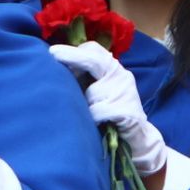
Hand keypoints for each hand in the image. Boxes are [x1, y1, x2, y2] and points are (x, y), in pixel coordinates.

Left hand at [49, 41, 167, 175]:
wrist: (138, 139)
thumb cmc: (111, 113)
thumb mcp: (98, 91)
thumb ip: (84, 79)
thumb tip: (57, 68)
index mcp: (113, 69)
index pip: (94, 50)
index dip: (74, 50)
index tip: (54, 52)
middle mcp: (121, 76)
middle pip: (94, 61)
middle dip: (72, 57)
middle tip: (52, 54)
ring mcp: (125, 93)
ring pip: (92, 93)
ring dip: (84, 105)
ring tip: (88, 114)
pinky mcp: (128, 111)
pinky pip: (98, 112)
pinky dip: (92, 119)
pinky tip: (96, 125)